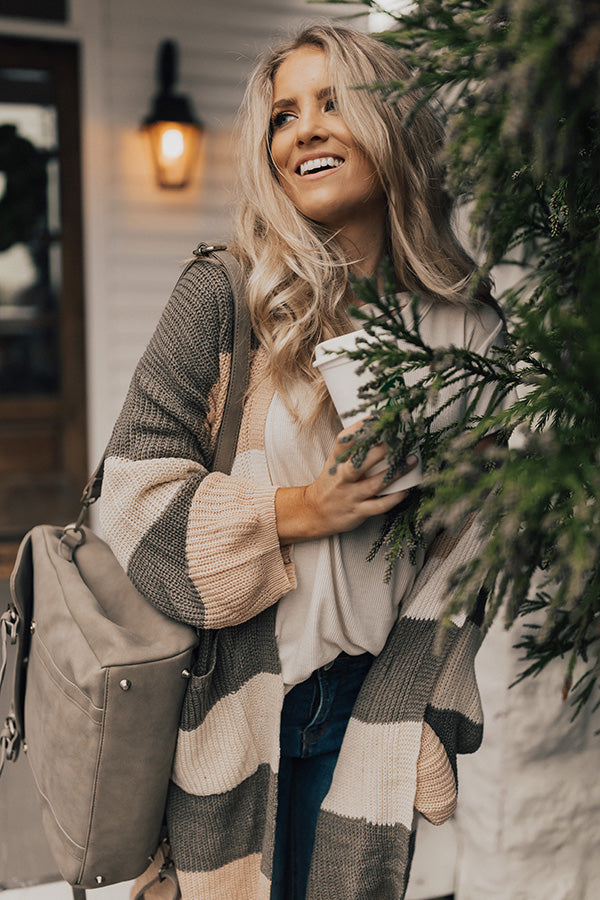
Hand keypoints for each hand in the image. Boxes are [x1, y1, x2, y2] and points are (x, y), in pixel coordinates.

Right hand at [275, 420, 417, 542]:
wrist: (315, 513)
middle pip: (360, 462)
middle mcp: (342, 477)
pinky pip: (379, 505)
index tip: (377, 417)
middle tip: (399, 440)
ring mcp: (350, 495)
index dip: (360, 428)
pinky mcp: (358, 511)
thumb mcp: (334, 463)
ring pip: (374, 484)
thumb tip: (376, 427)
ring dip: (395, 472)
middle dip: (381, 451)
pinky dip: (394, 498)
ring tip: (411, 460)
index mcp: (336, 462)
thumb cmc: (332, 484)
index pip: (344, 441)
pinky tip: (406, 490)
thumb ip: (351, 449)